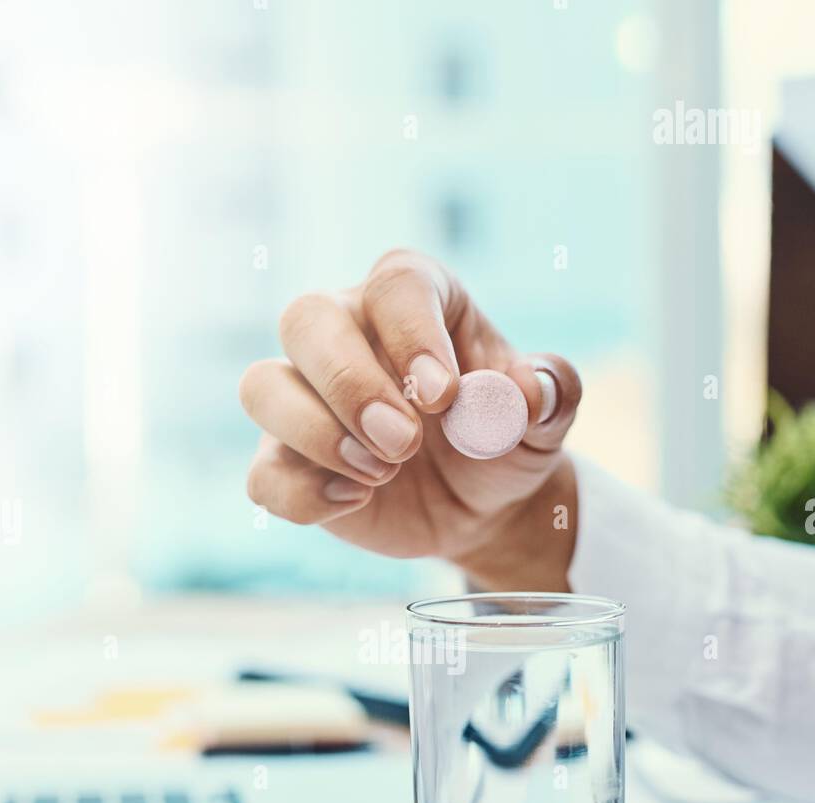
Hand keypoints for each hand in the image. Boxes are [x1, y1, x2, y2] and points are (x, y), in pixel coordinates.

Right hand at [239, 249, 581, 588]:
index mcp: (414, 300)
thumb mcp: (546, 417)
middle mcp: (347, 333)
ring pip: (262, 387)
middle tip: (406, 443)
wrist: (484, 504)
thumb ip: (552, 392)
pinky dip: (303, 495)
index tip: (443, 396)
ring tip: (382, 473)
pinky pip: (263, 474)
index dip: (411, 335)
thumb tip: (528, 392)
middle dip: (351, 385)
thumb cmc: (505, 439)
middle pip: (306, 320)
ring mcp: (306, 398)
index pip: (395, 286)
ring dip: (316, 434)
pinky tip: (355, 502)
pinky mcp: (287, 461)